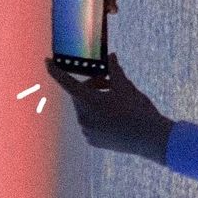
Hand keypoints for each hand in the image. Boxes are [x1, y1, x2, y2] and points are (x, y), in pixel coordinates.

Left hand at [44, 53, 172, 162]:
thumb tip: (111, 57)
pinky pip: (90, 124)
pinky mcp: (93, 141)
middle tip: (109, 83)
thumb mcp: (125, 86)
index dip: (55, 70)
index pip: (66, 81)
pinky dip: (98, 117)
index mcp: (88, 100)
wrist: (150, 138)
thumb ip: (114, 70)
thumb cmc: (137, 109)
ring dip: (96, 102)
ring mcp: (87, 130)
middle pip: (80, 95)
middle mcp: (83, 116)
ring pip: (86, 109)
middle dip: (92, 86)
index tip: (47, 61)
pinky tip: (116, 118)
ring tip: (117, 102)